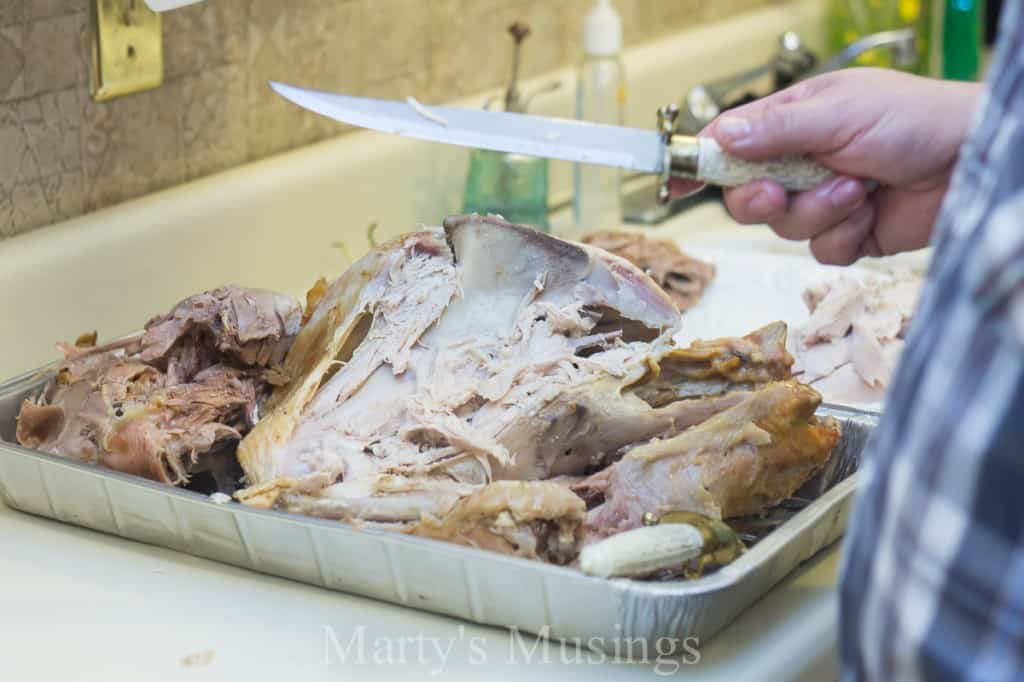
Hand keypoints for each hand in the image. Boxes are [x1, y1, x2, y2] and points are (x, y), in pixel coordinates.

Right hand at [677, 68, 980, 264]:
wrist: (972, 164)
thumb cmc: (914, 119)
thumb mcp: (839, 113)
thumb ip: (777, 130)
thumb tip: (720, 140)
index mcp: (792, 123)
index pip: (730, 144)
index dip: (699, 164)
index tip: (674, 184)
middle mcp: (800, 163)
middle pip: (745, 197)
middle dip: (759, 200)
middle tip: (779, 193)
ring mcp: (822, 201)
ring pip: (783, 227)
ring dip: (818, 211)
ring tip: (858, 188)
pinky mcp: (846, 235)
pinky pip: (819, 250)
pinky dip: (843, 234)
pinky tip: (870, 211)